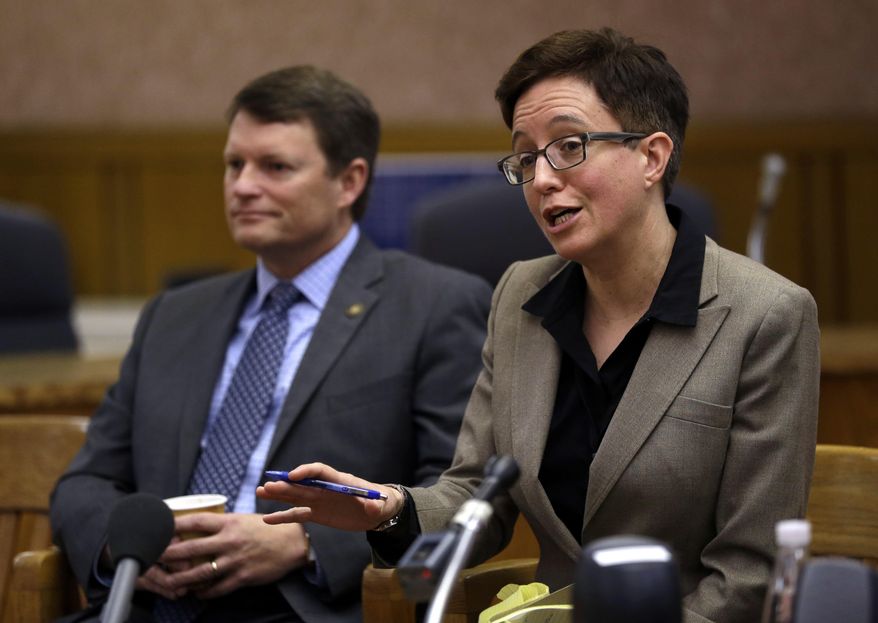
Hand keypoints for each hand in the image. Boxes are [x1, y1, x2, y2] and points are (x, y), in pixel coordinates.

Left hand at [140, 512, 308, 598]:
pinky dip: (204, 593)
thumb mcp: (244, 519)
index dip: (175, 524)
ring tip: (168, 583)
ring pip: (200, 573)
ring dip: (181, 580)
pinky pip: (217, 588)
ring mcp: (235, 560)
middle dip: (168, 554)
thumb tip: (199, 525)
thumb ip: (223, 523)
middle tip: (152, 557)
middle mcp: (229, 541)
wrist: (294, 543)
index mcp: (230, 523)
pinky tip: (195, 593)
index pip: (196, 521)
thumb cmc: (268, 528)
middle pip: (191, 549)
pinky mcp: (242, 577)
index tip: (159, 527)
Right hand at [258, 462, 403, 530]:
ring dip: (278, 495)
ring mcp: (319, 501)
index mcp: (339, 481)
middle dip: (286, 485)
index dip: (307, 472)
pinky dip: (282, 517)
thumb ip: (375, 505)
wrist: (377, 511)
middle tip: (268, 485)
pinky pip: (297, 515)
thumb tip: (373, 506)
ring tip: (260, 492)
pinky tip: (266, 520)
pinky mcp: (317, 514)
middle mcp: (325, 489)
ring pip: (295, 497)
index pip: (320, 472)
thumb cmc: (380, 501)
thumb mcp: (380, 503)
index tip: (293, 476)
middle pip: (302, 484)